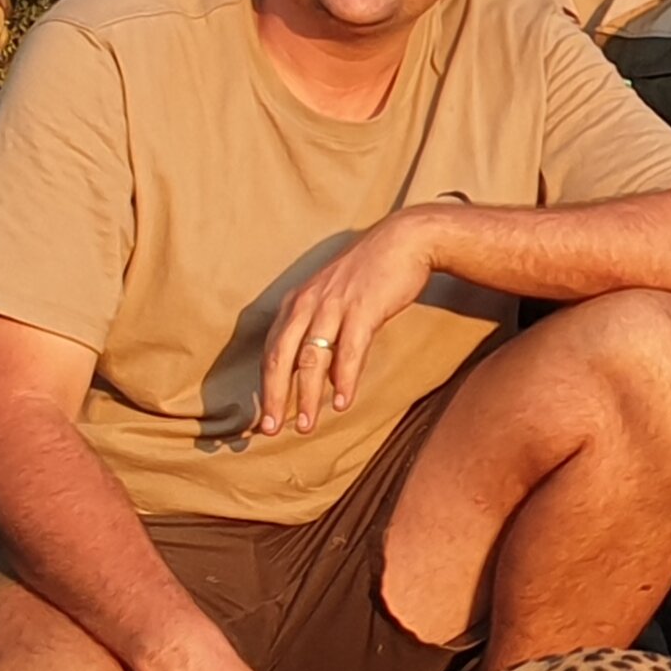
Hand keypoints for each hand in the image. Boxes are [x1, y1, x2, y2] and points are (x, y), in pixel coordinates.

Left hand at [259, 209, 439, 433]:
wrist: (405, 240)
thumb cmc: (372, 272)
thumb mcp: (335, 298)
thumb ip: (322, 331)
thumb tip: (322, 376)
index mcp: (297, 302)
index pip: (272, 351)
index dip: (266, 387)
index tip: (265, 417)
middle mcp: (307, 304)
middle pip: (281, 358)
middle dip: (274, 397)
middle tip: (270, 430)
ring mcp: (334, 305)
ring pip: (311, 358)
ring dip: (306, 396)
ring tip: (306, 426)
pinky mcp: (362, 308)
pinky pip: (348, 350)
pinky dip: (343, 379)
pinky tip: (342, 402)